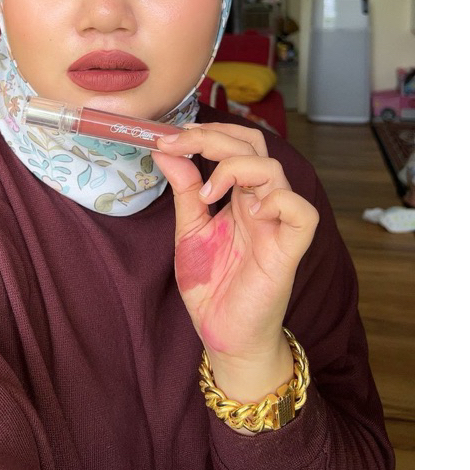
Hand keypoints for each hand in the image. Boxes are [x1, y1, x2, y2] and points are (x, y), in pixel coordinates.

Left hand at [153, 122, 318, 401]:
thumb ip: (184, 191)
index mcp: (239, 197)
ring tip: (208, 191)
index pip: (236, 145)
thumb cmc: (213, 286)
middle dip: (215, 137)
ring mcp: (276, 224)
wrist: (224, 336)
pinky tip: (250, 211)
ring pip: (274, 171)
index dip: (207, 133)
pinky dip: (278, 200)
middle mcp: (261, 203)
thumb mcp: (189, 231)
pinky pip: (302, 213)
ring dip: (236, 167)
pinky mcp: (288, 251)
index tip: (170, 138)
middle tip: (181, 144)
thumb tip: (167, 152)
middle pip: (254, 147)